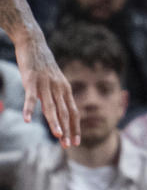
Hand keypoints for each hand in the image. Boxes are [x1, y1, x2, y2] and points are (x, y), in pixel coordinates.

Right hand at [14, 26, 79, 146]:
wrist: (34, 43)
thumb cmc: (43, 65)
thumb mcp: (54, 81)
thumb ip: (56, 96)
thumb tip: (59, 112)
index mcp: (65, 89)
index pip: (73, 112)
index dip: (75, 128)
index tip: (76, 142)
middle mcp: (58, 88)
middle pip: (65, 112)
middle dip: (67, 130)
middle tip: (68, 146)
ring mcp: (45, 84)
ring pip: (51, 107)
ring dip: (55, 122)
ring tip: (58, 136)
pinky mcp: (31, 80)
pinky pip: (30, 97)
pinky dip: (29, 109)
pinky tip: (27, 120)